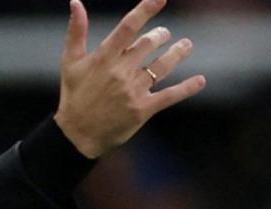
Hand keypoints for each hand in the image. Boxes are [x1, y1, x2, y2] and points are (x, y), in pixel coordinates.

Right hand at [54, 0, 205, 158]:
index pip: (128, 27)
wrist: (78, 134)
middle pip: (149, 43)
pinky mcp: (143, 109)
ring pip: (163, 65)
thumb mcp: (70, 62)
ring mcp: (134, 90)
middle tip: (164, 34)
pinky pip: (170, 95)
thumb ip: (76, 31)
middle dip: (160, 35)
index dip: (146, 10)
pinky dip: (187, 88)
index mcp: (104, 57)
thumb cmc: (73, 96)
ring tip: (186, 45)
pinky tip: (200, 81)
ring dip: (178, 53)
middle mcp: (121, 71)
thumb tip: (75, 2)